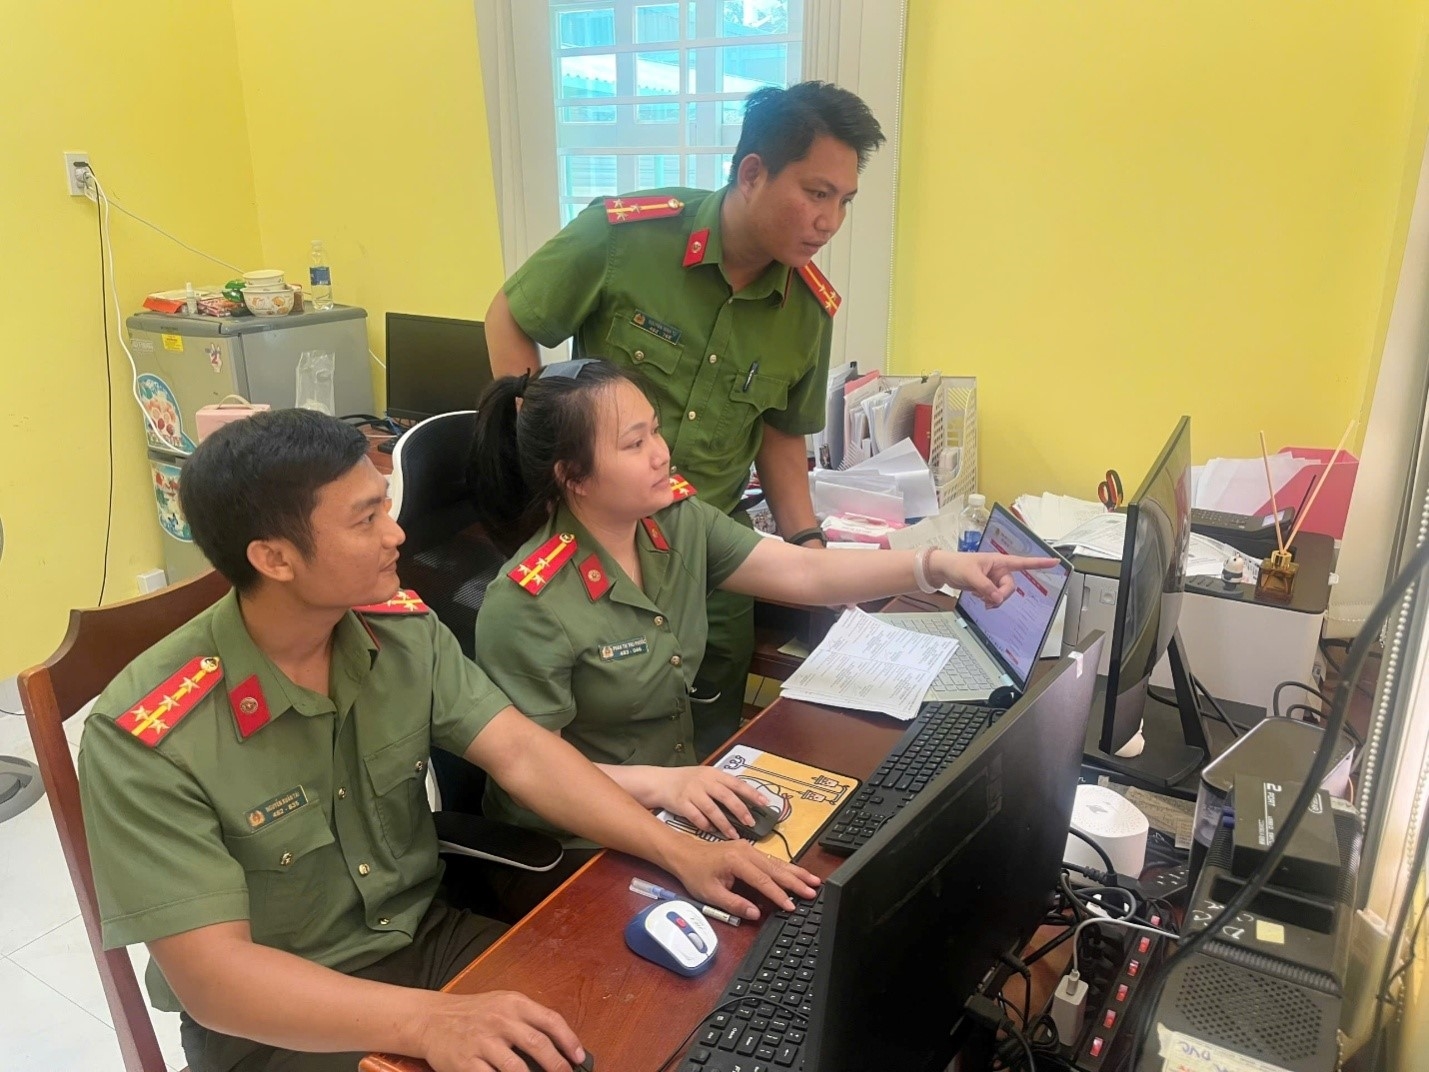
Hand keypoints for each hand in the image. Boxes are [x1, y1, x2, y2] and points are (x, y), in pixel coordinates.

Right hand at [419, 990, 583, 1071]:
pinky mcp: (466, 1062)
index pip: (550, 1020)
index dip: (569, 1041)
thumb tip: (559, 1047)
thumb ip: (527, 1021)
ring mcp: (482, 1041)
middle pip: (537, 1044)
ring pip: (516, 1067)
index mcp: (514, 1003)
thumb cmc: (474, 1013)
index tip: (579, 1058)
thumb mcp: (503, 1005)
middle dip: (557, 1065)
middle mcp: (500, 1020)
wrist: (433, 1018)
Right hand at [650, 766, 771, 840]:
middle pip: (727, 796)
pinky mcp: (681, 804)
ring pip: (712, 810)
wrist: (660, 782)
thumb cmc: (688, 781)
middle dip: (741, 811)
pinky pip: (696, 818)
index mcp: (714, 774)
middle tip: (750, 823)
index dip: (752, 793)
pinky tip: (711, 831)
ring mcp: (692, 792)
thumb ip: (723, 786)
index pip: (737, 783)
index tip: (765, 803)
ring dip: (724, 824)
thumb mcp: (706, 777)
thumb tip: (747, 801)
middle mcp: (704, 781)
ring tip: (734, 835)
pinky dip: (705, 825)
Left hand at [663, 835, 820, 920]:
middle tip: (813, 891)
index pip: (762, 881)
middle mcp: (746, 851)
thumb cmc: (696, 874)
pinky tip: (797, 873)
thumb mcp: (711, 893)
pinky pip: (772, 860)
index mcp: (736, 861)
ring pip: (777, 862)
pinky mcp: (750, 850)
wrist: (685, 853)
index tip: (791, 906)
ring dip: (795, 872)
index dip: (778, 895)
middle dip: (795, 881)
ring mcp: (750, 848)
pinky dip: (786, 867)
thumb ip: (734, 904)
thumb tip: (756, 913)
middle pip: (775, 869)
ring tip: (813, 881)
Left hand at [934, 551, 1060, 607]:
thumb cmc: (957, 565)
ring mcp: (994, 579)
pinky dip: (989, 601)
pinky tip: (978, 597)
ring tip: (980, 597)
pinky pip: (995, 598)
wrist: (944, 570)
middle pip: (1010, 587)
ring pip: (1003, 595)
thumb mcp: (971, 575)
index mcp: (999, 561)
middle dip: (1001, 595)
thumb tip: (997, 598)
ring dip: (993, 600)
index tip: (1055, 562)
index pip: (1023, 562)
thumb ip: (986, 587)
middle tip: (988, 599)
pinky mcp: (988, 587)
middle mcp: (999, 570)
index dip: (1039, 563)